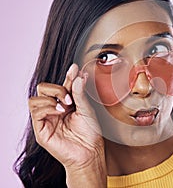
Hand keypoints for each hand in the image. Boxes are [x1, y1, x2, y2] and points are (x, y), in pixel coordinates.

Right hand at [29, 64, 105, 185]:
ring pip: (35, 98)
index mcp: (65, 103)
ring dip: (51, 98)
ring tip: (65, 106)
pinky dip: (47, 107)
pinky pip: (35, 111)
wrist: (90, 150)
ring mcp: (46, 118)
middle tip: (70, 98)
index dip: (67, 76)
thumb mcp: (86, 108)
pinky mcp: (41, 129)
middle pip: (43, 88)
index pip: (61, 85)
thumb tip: (78, 75)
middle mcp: (54, 109)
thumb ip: (80, 92)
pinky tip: (59, 111)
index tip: (75, 68)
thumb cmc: (90, 132)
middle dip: (57, 88)